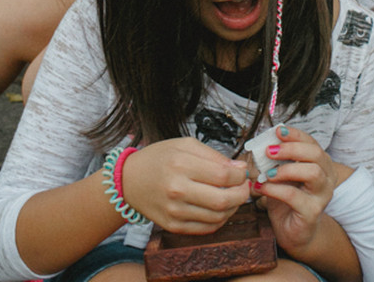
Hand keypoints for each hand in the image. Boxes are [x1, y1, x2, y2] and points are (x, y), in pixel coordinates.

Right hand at [121, 138, 249, 233]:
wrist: (128, 181)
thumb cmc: (158, 159)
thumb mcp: (184, 145)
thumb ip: (214, 155)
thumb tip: (239, 168)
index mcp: (181, 164)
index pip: (223, 175)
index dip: (240, 175)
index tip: (241, 172)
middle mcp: (177, 189)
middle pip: (224, 200)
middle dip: (242, 194)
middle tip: (244, 187)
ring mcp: (174, 211)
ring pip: (218, 217)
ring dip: (233, 207)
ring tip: (232, 196)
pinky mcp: (173, 226)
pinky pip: (206, 228)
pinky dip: (220, 219)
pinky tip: (219, 208)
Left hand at [250, 126, 337, 254]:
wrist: (294, 232)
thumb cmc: (288, 200)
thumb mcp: (282, 175)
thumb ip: (276, 160)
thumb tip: (261, 143)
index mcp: (321, 164)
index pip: (312, 143)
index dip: (295, 135)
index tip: (278, 131)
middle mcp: (326, 177)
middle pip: (316, 154)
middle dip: (291, 148)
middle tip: (270, 151)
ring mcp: (322, 195)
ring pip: (313, 173)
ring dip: (287, 169)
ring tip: (268, 172)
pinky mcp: (312, 212)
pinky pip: (295, 196)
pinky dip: (276, 189)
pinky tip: (263, 187)